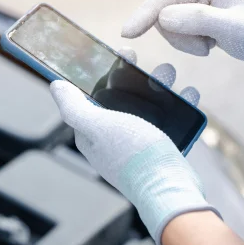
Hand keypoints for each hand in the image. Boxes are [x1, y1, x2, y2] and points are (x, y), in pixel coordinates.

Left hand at [50, 49, 217, 244]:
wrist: (171, 190)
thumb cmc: (133, 156)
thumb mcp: (98, 126)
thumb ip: (74, 107)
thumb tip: (54, 86)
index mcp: (91, 132)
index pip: (93, 94)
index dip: (106, 72)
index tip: (123, 55)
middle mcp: (111, 138)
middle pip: (121, 97)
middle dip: (136, 77)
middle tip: (149, 64)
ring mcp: (136, 144)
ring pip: (146, 106)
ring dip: (159, 87)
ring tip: (170, 73)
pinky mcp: (159, 149)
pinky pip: (168, 120)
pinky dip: (178, 105)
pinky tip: (189, 94)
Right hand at [121, 0, 243, 60]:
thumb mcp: (233, 28)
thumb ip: (198, 21)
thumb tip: (162, 18)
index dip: (145, 14)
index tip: (126, 33)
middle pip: (163, 9)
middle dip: (179, 35)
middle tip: (206, 48)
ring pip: (165, 20)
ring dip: (184, 39)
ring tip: (210, 43)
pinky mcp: (190, 1)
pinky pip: (172, 23)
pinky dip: (186, 38)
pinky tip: (208, 39)